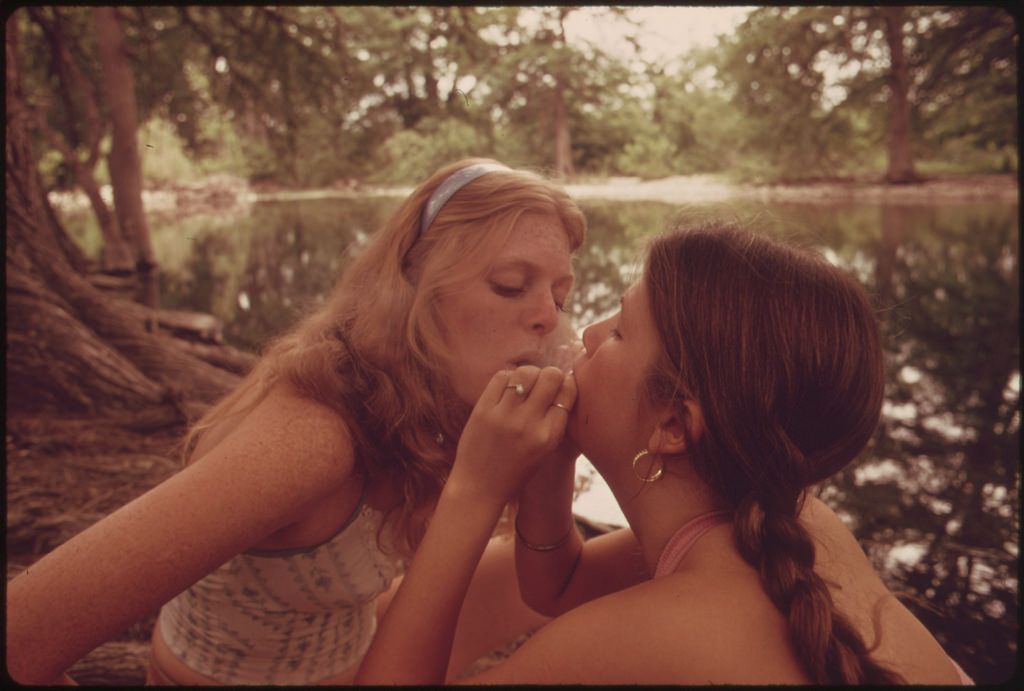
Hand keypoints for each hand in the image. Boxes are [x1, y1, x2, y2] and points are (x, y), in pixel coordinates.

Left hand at [448, 365, 575, 506]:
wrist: (479, 487)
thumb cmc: (516, 469)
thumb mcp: (545, 450)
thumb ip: (555, 420)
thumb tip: (563, 381)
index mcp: (549, 436)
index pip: (568, 392)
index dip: (568, 383)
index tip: (562, 384)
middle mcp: (529, 424)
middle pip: (550, 377)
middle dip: (551, 374)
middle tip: (544, 381)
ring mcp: (504, 416)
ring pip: (525, 372)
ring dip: (529, 373)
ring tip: (526, 383)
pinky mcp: (483, 411)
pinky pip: (501, 377)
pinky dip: (508, 377)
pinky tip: (508, 387)